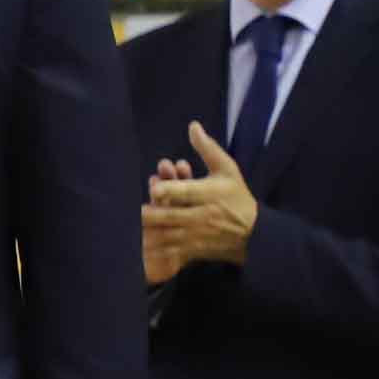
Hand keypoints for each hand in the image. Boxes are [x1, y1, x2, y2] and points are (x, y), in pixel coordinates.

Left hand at [143, 121, 258, 269]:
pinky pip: (169, 252)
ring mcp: (196, 235)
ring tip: (126, 230)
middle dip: (149, 215)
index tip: (154, 188)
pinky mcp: (192, 250)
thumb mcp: (227, 169)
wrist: (253, 234)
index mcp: (209, 193)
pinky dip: (153, 252)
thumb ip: (207, 149)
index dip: (168, 190)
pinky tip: (136, 250)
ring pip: (167, 236)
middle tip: (129, 211)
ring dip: (146, 234)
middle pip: (170, 216)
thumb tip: (193, 126)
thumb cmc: (236, 196)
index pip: (186, 191)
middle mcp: (201, 215)